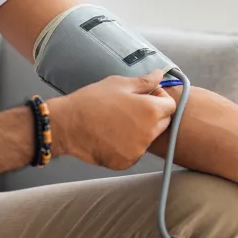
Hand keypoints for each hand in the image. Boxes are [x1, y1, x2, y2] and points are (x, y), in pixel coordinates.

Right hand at [49, 69, 175, 169]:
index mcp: (151, 111)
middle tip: (129, 109)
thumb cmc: (91, 101)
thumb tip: (160, 75)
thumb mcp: (119, 84)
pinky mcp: (127, 162)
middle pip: (163, 123)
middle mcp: (149, 133)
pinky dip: (128, 146)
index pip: (171, 106)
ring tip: (117, 122)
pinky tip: (111, 136)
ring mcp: (138, 150)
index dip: (160, 98)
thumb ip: (144, 82)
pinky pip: (134, 152)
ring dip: (140, 131)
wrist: (66, 126)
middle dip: (153, 115)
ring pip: (148, 138)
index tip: (146, 96)